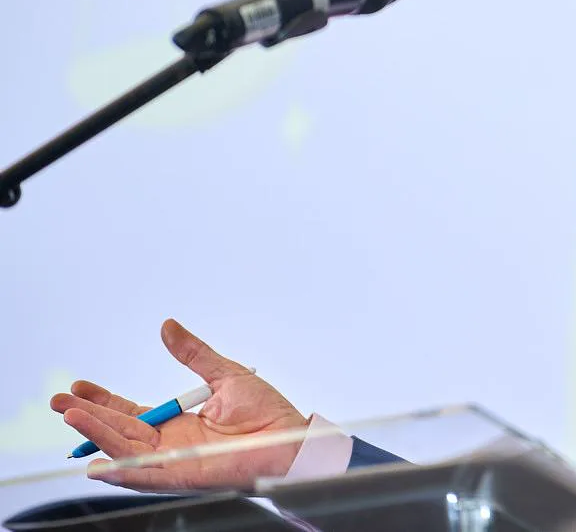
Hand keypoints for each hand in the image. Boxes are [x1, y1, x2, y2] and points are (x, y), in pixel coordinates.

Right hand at [50, 319, 308, 490]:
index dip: (104, 400)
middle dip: (88, 416)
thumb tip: (167, 326)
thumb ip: (193, 353)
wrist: (290, 440)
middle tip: (59, 401)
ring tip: (71, 417)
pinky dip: (122, 470)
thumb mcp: (223, 374)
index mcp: (178, 422)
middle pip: (119, 430)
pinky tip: (98, 464)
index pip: (131, 412)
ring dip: (97, 435)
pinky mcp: (183, 476)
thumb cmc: (267, 414)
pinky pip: (146, 475)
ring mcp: (173, 461)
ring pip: (125, 449)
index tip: (79, 386)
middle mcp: (170, 444)